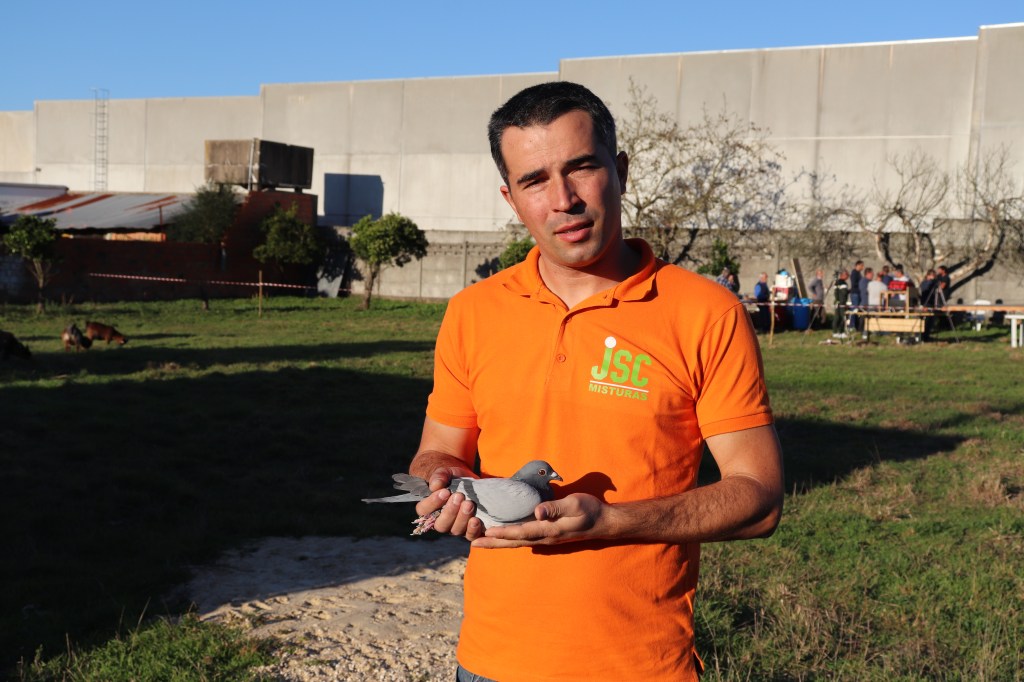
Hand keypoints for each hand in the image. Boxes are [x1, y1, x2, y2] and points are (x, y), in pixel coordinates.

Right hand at [413, 466, 485, 540]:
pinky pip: (470, 536)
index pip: (424, 511)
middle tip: (458, 496)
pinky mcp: (469, 529)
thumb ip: (439, 476)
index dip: (433, 503)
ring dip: (462, 518)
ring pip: (455, 530)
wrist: (468, 481)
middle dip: (450, 511)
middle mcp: (441, 521)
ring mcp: (455, 527)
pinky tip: (476, 520)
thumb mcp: (445, 473)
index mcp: (429, 509)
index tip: (444, 492)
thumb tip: (436, 485)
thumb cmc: (451, 478)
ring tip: (469, 504)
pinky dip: (473, 530)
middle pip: (441, 525)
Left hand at [471, 493, 606, 548]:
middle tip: (473, 543)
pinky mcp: (547, 535)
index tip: (487, 532)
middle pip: (514, 541)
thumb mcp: (575, 504)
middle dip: (494, 542)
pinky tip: (501, 536)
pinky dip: (509, 538)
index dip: (503, 532)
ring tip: (481, 541)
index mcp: (549, 530)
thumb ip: (556, 508)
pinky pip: (524, 538)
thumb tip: (538, 512)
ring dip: (499, 542)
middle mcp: (544, 537)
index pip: (522, 532)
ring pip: (517, 541)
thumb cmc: (589, 510)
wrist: (603, 522)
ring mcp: (545, 538)